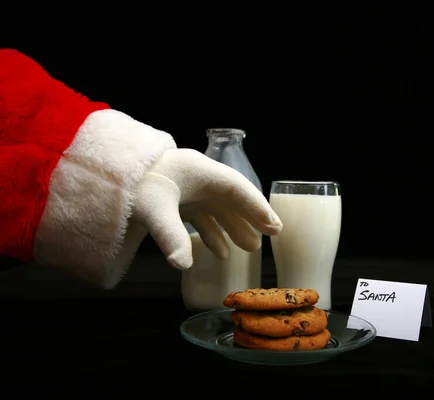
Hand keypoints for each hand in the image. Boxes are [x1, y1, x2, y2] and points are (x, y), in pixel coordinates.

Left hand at [131, 148, 281, 269]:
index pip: (237, 189)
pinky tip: (219, 252)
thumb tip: (183, 265)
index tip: (274, 226)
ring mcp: (187, 189)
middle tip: (268, 237)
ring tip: (248, 249)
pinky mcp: (175, 200)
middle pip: (232, 199)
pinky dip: (211, 233)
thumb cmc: (133, 183)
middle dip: (250, 219)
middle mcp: (197, 178)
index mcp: (199, 171)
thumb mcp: (153, 208)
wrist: (104, 171)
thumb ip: (171, 236)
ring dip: (232, 228)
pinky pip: (201, 216)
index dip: (257, 207)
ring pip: (218, 209)